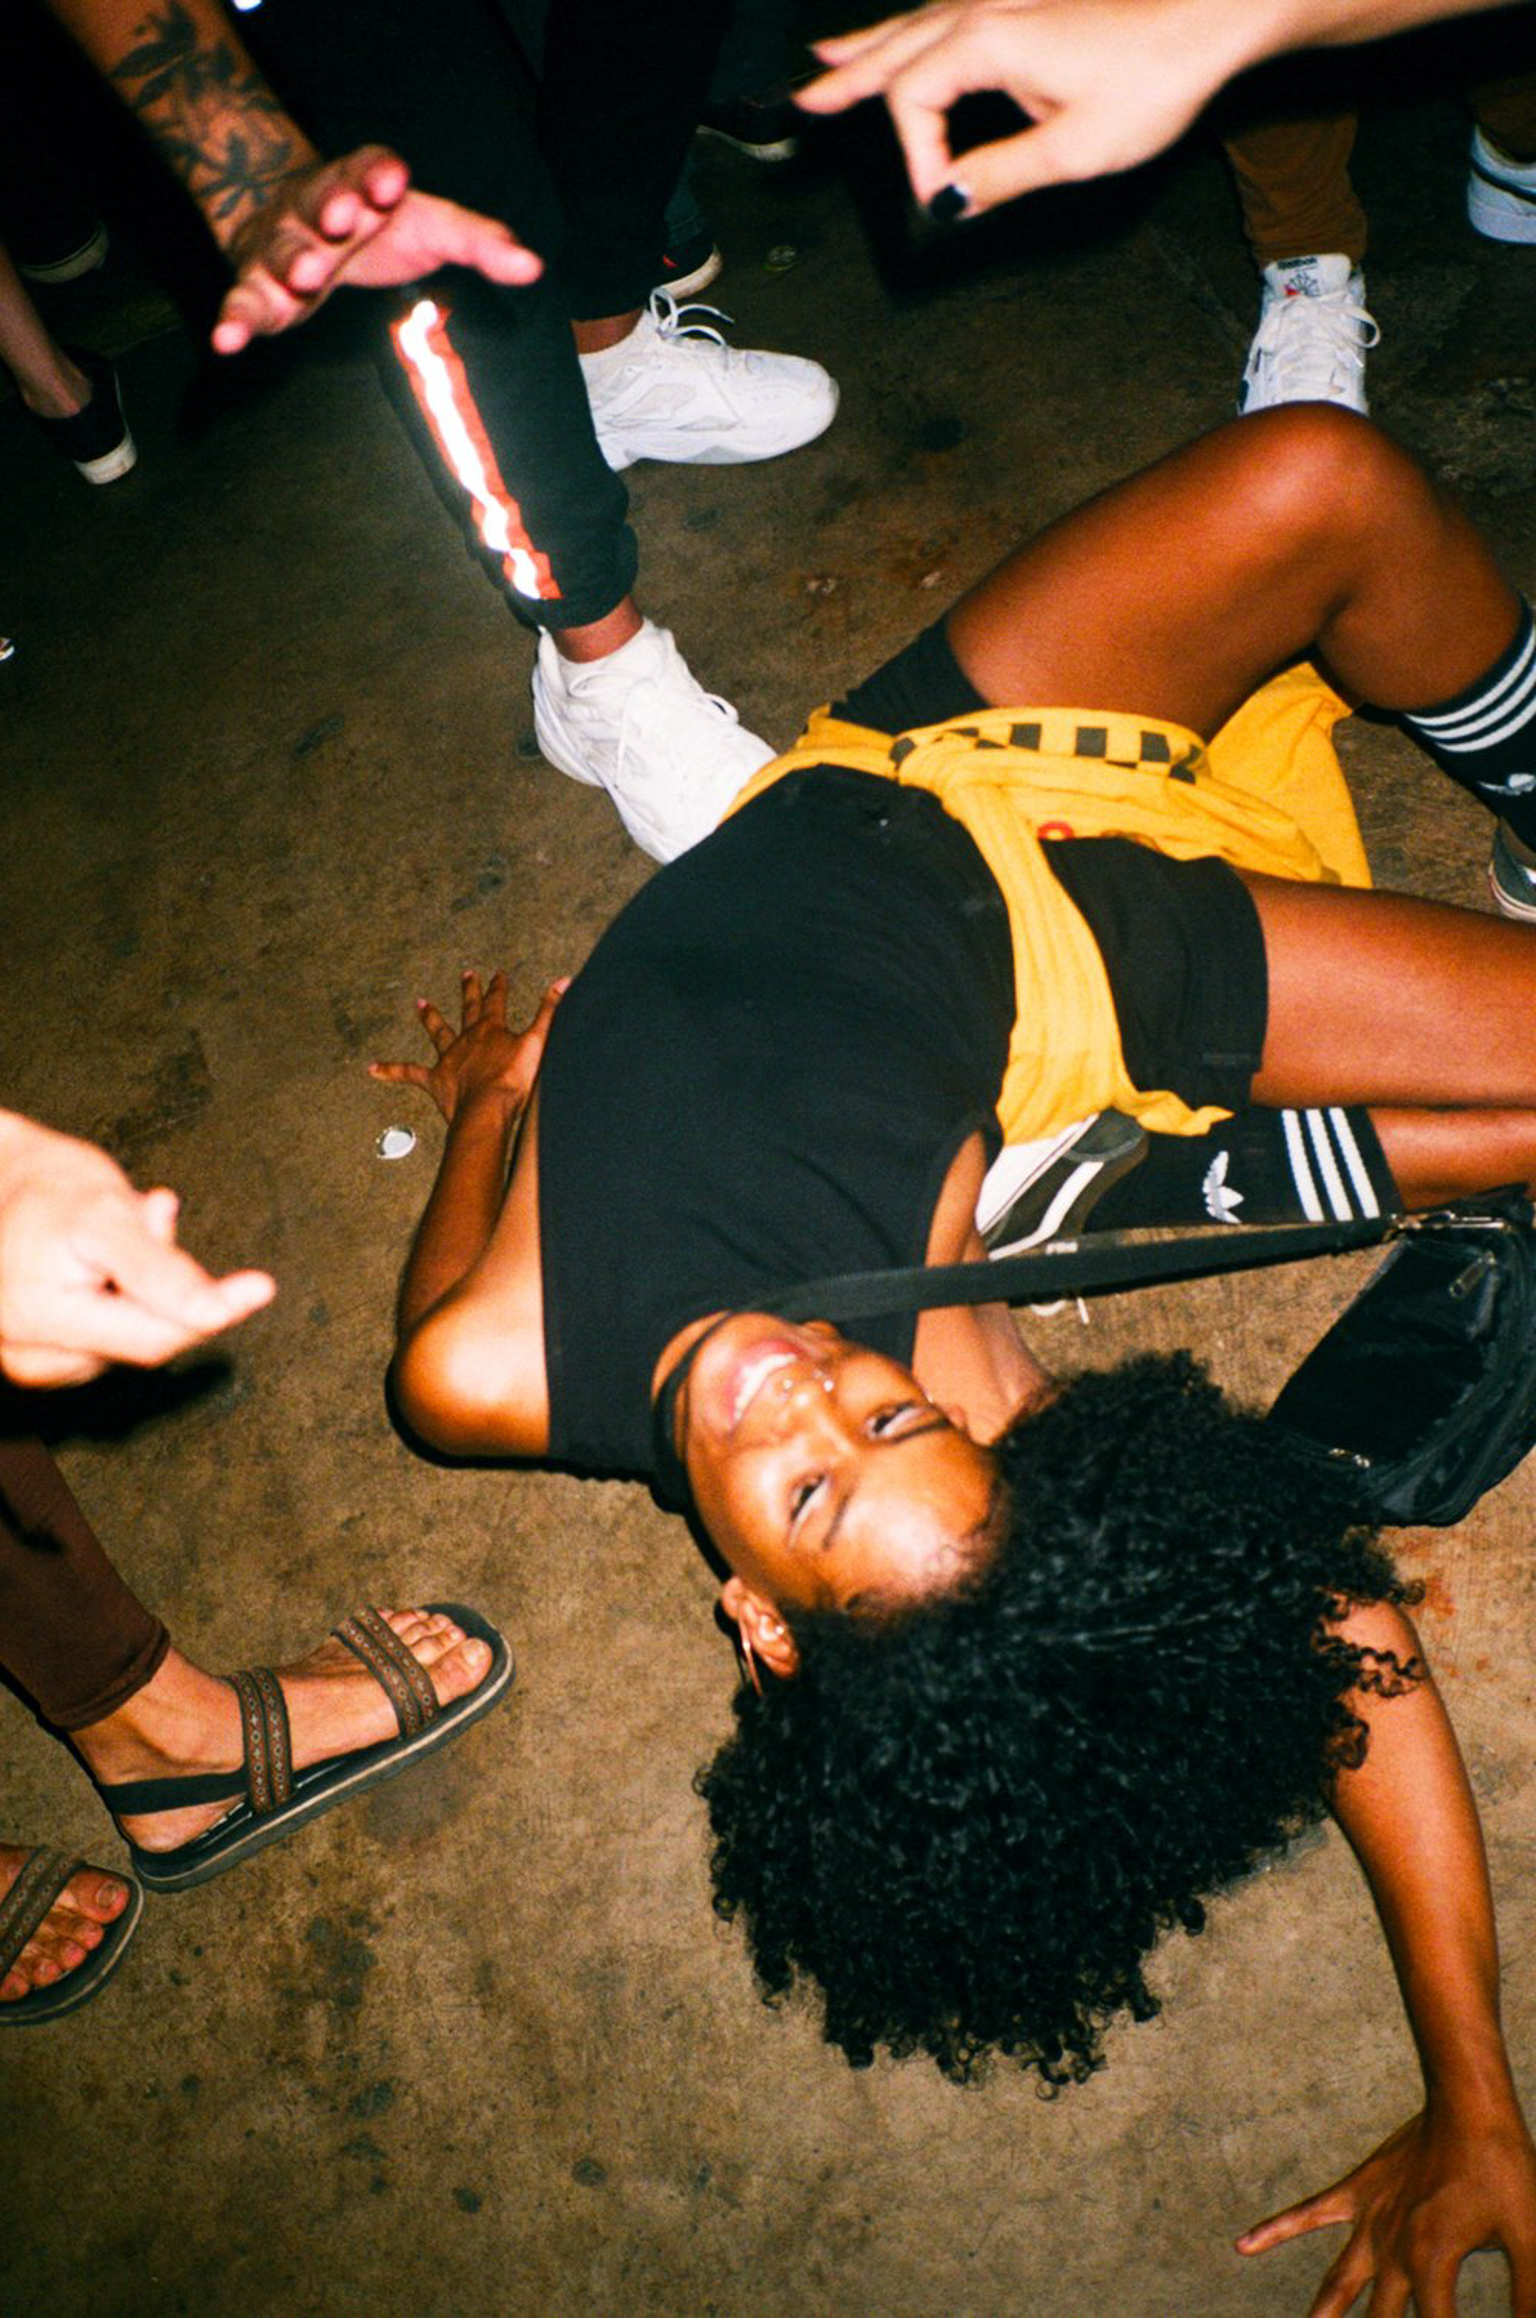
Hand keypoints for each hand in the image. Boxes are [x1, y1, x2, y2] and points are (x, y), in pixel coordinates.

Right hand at [0, 1112, 275, 1386]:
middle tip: (151, 1213)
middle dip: (164, 1285)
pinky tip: (105, 1267)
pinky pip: (116, 1334)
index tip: (262, 1287)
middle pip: (146, 1338)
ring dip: (145, 1289)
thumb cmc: (48, 1190)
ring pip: (134, 1334)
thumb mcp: (105, 1214)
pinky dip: (127, 1298)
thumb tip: (218, 1312)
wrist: (1, 1182)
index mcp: (38, 1323)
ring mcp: (38, 1360)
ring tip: (113, 1240)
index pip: (153, 1339)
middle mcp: (31, 1356)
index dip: (212, 1312)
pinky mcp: (50, 1357)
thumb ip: (159, 1269)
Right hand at [213, 145, 541, 353]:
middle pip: (318, 202)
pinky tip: (226, 340)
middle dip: (328, 209)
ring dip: (290, 261)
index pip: (368, 168)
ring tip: (301, 277)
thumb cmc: (377, 225)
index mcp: (361, 187)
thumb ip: (478, 242)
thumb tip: (532, 267)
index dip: (378, 174)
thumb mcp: (430, 225)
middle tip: (339, 222)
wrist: (301, 221)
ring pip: (280, 250)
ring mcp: (282, 247)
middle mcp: (316, 210)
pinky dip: (233, 319)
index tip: (392, 181)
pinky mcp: (257, 288)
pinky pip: (242, 302)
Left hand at [370, 972, 567, 1126]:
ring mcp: (449, 1059)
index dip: (499, 986)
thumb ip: (550, 1012)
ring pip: (438, 1032)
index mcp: (491, 1029)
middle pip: (468, 1009)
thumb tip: (564, 981)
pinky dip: (391, 1070)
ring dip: (430, 1018)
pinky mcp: (436, 1080)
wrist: (488, 1110)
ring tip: (420, 1004)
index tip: (498, 973)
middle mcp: (467, 1038)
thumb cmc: (515, 1081)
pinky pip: (410, 1073)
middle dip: (469, 991)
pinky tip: (372, 1069)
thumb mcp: (538, 1043)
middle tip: (466, 975)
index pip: (496, 1000)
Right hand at [799, 0, 1255, 211]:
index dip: (918, 158)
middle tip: (807, 103)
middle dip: (849, 78)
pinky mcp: (1027, 6)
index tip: (941, 200)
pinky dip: (914, 31)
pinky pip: (947, 16)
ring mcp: (1004, 2)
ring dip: (871, 48)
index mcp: (986, 41)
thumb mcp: (1073, 150)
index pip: (915, 102)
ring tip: (830, 61)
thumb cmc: (1153, 77)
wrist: (1210, 17)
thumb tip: (949, 200)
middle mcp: (984, 11)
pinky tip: (909, 37)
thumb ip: (1001, 176)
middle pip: (896, 48)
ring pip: (916, 25)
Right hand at [1238, 2101, 1535, 2315]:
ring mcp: (1371, 2220)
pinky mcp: (1358, 2192)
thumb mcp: (1531, 2238)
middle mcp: (1394, 2249)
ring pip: (1340, 2283)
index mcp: (1434, 2262)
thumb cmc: (1505, 2169)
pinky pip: (1309, 2214)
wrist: (1468, 2103)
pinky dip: (1276, 2229)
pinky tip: (1244, 2244)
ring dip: (1324, 2315)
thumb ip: (1531, 2295)